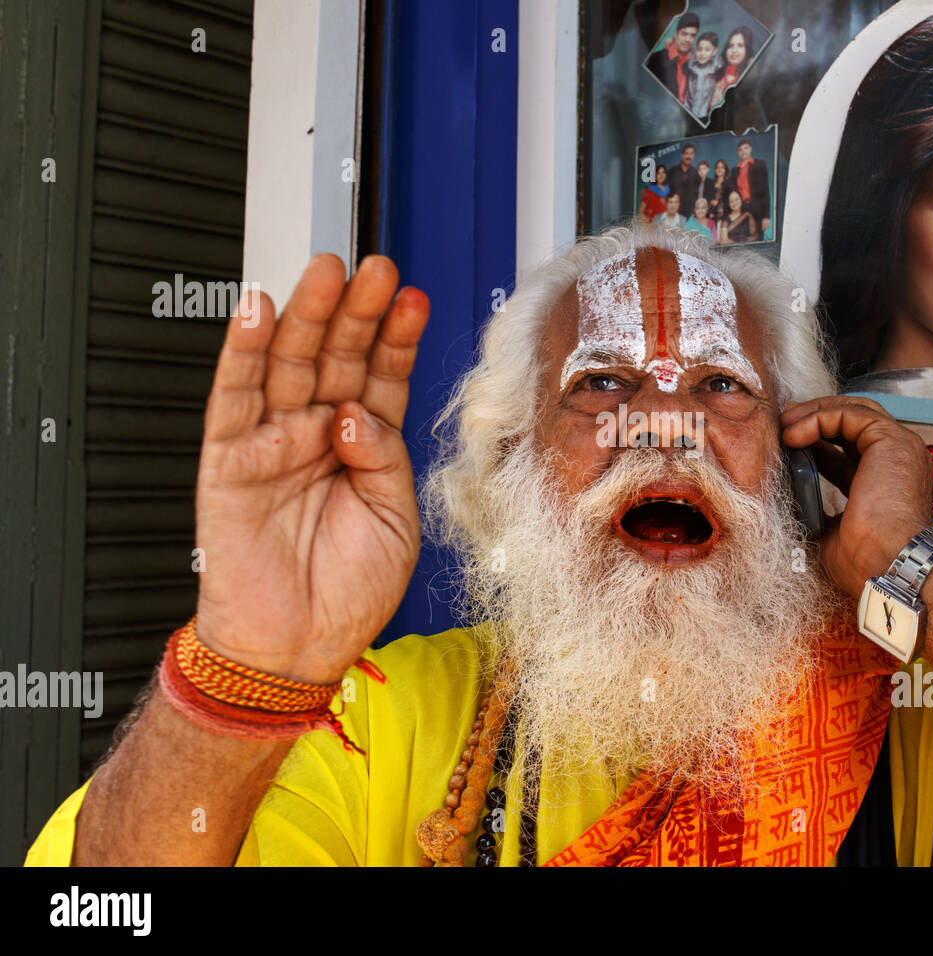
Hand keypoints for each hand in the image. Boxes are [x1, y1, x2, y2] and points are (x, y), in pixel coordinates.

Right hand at [193, 254, 429, 682]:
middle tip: (376, 269)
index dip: (397, 338)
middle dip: (357, 311)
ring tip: (329, 273)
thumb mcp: (396, 520)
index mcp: (366, 447)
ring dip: (308, 315)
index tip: (414, 298)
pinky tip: (258, 311)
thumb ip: (385, 457)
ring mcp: (275, 442)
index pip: (382, 376)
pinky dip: (242, 352)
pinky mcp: (230, 459)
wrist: (295, 646)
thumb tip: (355, 410)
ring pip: (290, 363)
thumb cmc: (349, 589)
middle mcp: (321, 434)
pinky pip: (233, 397)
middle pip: (339, 357)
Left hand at [781, 396, 932, 596]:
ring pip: (853, 410)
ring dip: (814, 413)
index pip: (850, 449)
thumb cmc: (868, 561)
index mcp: (887, 481)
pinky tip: (794, 434)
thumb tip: (793, 504)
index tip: (788, 446)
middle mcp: (897, 460)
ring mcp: (898, 447)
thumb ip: (819, 513)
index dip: (817, 443)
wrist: (889, 565)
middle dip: (816, 418)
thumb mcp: (832, 533)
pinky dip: (818, 418)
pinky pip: (849, 414)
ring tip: (784, 425)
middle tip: (784, 426)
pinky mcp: (891, 439)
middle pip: (855, 421)